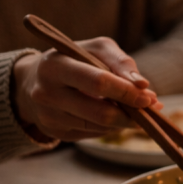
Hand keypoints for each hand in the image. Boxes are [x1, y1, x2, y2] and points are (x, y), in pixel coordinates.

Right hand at [12, 37, 158, 141]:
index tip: (149, 97)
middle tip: (149, 109)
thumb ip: (121, 62)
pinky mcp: (54, 131)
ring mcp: (48, 115)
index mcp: (55, 65)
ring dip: (124, 121)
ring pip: (100, 127)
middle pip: (101, 113)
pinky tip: (111, 114)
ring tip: (131, 109)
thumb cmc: (74, 60)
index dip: (127, 92)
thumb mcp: (96, 49)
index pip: (98, 82)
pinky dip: (110, 126)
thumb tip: (143, 85)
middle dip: (131, 114)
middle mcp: (46, 92)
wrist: (33, 80)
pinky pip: (93, 134)